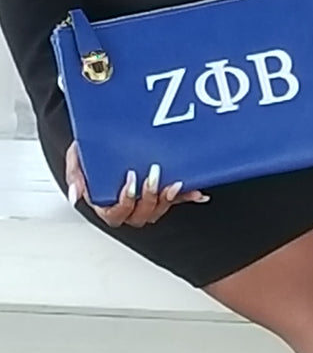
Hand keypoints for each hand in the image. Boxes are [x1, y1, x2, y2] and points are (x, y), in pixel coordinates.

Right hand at [65, 140, 209, 227]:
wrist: (103, 137)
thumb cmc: (90, 151)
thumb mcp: (76, 159)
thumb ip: (75, 176)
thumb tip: (76, 195)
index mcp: (105, 203)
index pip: (115, 214)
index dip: (125, 202)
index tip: (130, 183)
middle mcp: (127, 206)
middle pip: (140, 214)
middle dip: (149, 197)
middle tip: (153, 175)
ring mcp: (144, 199)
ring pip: (158, 210)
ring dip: (168, 199)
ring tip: (175, 183)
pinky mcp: (159, 190)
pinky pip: (175, 199)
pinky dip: (186, 196)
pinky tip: (198, 193)